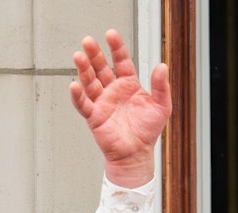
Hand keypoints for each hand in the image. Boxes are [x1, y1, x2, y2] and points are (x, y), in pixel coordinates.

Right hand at [69, 30, 171, 186]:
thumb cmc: (148, 131)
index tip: (110, 34)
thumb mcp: (161, 106)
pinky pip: (83, 104)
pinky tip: (74, 85)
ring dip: (84, 69)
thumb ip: (161, 87)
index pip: (121, 62)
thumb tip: (162, 66)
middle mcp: (113, 90)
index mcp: (129, 85)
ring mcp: (102, 102)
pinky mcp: (94, 116)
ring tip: (79, 56)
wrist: (137, 153)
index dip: (116, 48)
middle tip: (88, 41)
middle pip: (101, 68)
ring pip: (90, 81)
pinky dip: (78, 95)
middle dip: (95, 55)